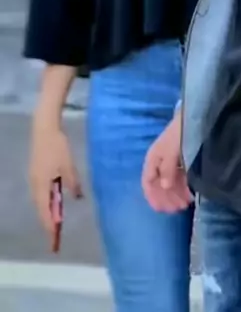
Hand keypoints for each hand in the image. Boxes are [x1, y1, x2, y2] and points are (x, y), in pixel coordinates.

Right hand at [29, 124, 82, 241]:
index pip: (46, 212)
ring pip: (39, 202)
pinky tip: (53, 203)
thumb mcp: (69, 166)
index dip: (51, 227)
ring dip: (46, 213)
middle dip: (48, 224)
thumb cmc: (57, 147)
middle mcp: (35, 186)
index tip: (55, 240)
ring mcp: (33, 179)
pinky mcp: (35, 173)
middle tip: (55, 237)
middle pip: (41, 209)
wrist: (44, 129)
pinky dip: (46, 203)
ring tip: (55, 225)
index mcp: (42, 186)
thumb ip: (73, 183)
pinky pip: (40, 194)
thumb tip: (78, 198)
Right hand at [142, 113, 193, 212]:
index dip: (153, 197)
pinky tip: (190, 195)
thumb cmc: (179, 134)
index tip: (162, 209)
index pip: (148, 182)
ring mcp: (171, 162)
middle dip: (167, 198)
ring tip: (186, 204)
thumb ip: (167, 169)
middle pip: (159, 185)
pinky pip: (179, 178)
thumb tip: (164, 186)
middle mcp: (159, 162)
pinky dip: (183, 188)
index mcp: (153, 159)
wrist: (192, 117)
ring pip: (170, 183)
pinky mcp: (181, 160)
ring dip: (176, 195)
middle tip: (178, 209)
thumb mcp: (171, 151)